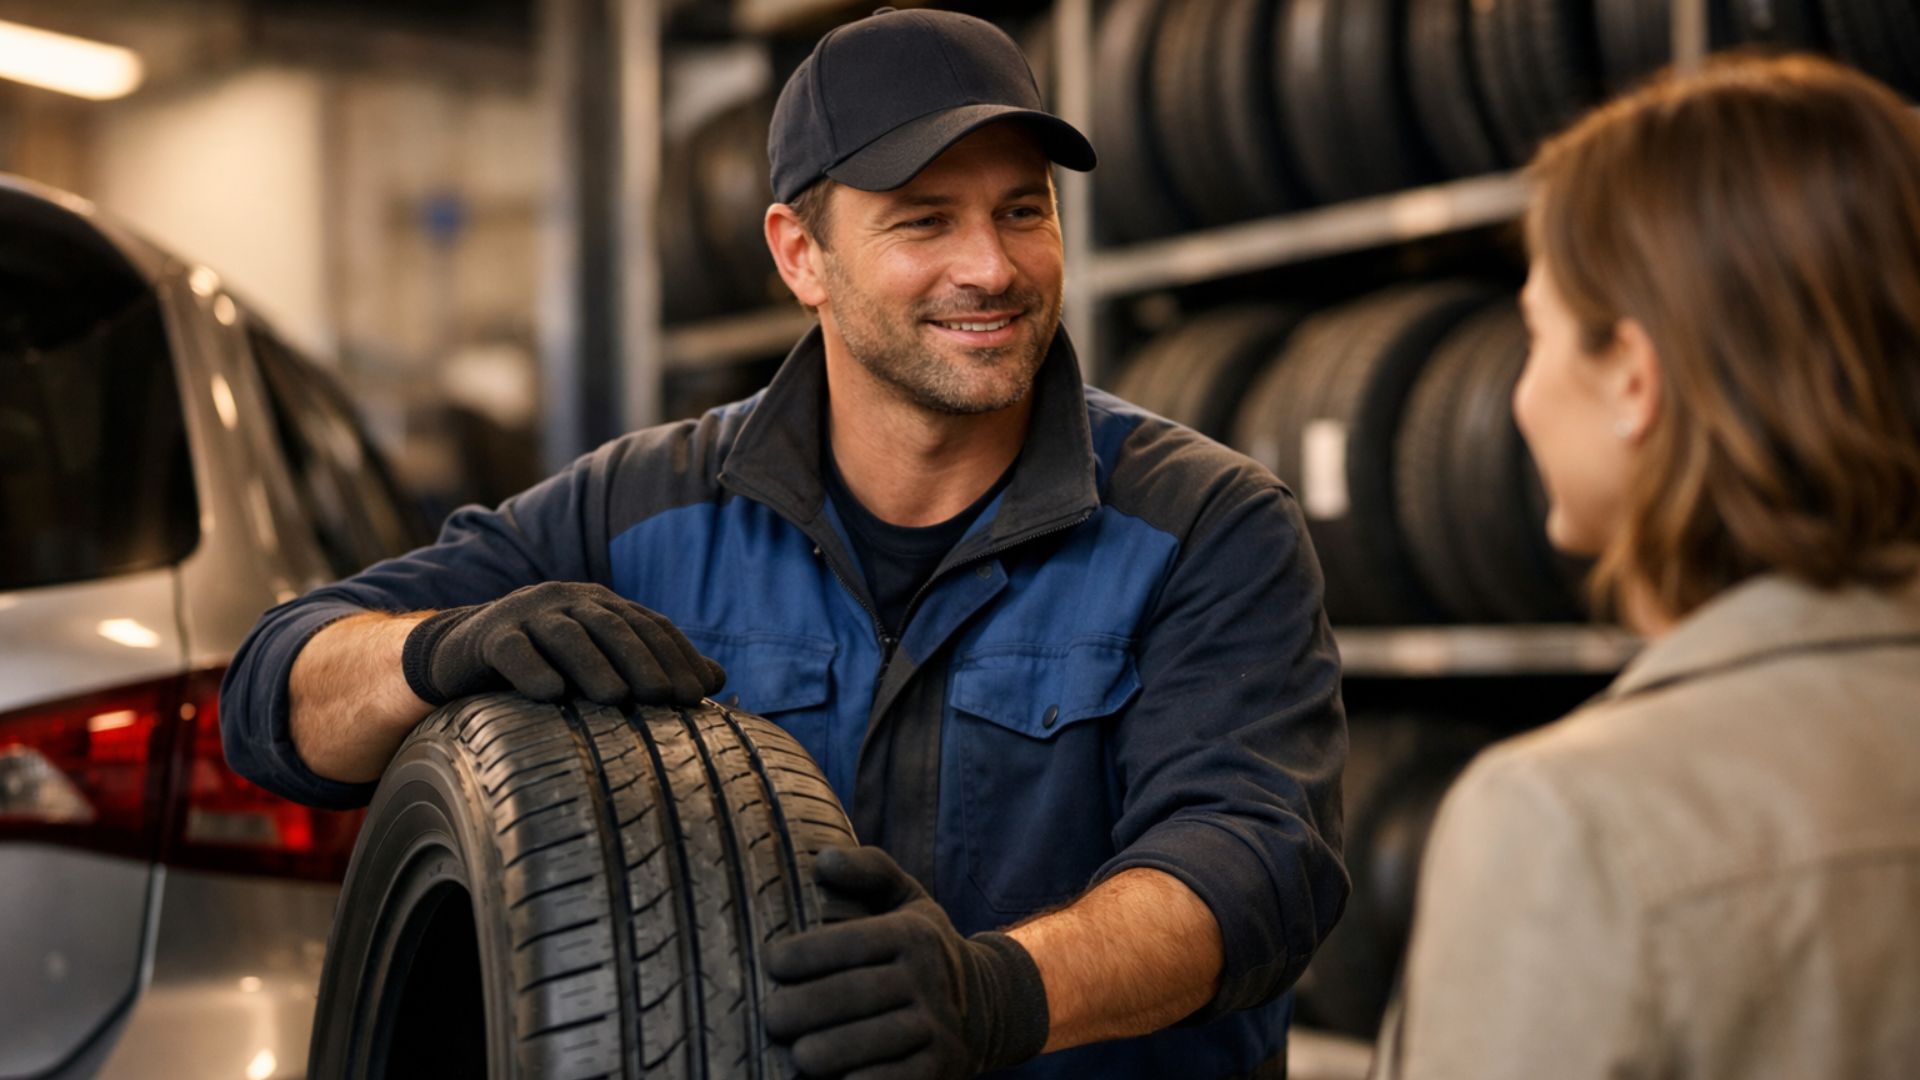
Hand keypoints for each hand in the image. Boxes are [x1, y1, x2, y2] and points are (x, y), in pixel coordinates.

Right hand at [399, 581, 724, 706]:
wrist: (463, 653)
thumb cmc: (545, 662)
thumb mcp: (600, 661)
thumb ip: (653, 665)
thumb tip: (717, 680)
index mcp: (599, 604)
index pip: (647, 625)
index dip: (675, 655)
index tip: (697, 694)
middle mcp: (566, 601)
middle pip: (611, 626)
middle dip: (643, 660)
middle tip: (665, 697)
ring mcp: (525, 614)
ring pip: (564, 636)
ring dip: (594, 666)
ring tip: (617, 699)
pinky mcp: (487, 636)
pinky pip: (510, 650)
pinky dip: (530, 670)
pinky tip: (549, 694)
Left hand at [764, 846, 1048, 1078]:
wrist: (989, 1005)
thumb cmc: (924, 948)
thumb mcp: (908, 899)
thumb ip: (869, 870)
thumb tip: (823, 860)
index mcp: (913, 934)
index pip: (855, 942)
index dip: (808, 953)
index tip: (770, 962)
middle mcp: (930, 978)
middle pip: (858, 994)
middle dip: (806, 1007)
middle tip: (770, 1015)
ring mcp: (938, 1027)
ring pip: (876, 1041)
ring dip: (830, 1051)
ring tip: (796, 1054)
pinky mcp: (942, 1068)